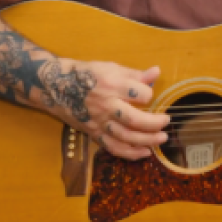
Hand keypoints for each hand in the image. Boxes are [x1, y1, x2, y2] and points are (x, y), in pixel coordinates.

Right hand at [45, 59, 169, 160]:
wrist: (55, 87)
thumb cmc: (85, 74)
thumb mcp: (110, 67)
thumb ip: (134, 74)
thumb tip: (156, 72)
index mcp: (111, 84)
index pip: (141, 94)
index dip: (148, 94)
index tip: (148, 94)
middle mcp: (106, 105)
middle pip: (135, 120)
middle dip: (155, 123)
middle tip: (166, 122)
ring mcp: (99, 122)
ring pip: (126, 137)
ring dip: (147, 140)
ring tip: (162, 139)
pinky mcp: (94, 133)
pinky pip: (114, 148)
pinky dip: (131, 153)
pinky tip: (145, 153)